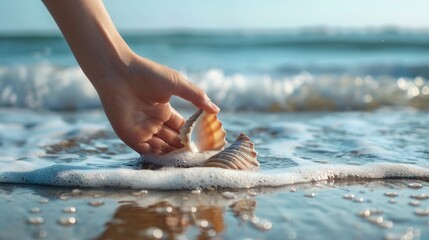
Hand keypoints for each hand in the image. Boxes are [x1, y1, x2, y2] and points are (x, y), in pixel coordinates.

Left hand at [96, 54, 219, 154]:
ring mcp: (141, 129)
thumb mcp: (176, 84)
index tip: (206, 144)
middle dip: (184, 147)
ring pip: (161, 147)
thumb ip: (196, 97)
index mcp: (164, 110)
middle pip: (172, 140)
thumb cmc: (147, 74)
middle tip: (199, 156)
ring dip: (173, 154)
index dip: (193, 135)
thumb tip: (216, 110)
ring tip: (188, 161)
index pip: (181, 127)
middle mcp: (153, 121)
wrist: (118, 72)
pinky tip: (171, 160)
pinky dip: (158, 156)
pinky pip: (145, 150)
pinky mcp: (129, 135)